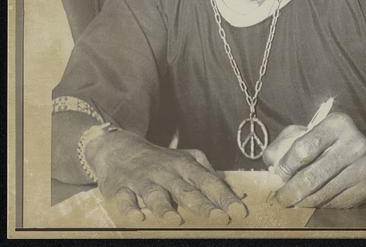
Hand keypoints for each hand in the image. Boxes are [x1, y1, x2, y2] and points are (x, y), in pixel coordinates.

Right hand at [88, 129, 246, 224]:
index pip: (209, 182)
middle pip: (187, 190)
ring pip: (155, 195)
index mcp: (186, 166)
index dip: (225, 197)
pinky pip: (125, 200)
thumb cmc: (162, 161)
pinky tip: (138, 217)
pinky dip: (131, 209)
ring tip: (176, 220)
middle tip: (220, 218)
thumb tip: (233, 190)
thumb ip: (208, 174)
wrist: (121, 149)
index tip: (240, 211)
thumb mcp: (188, 160)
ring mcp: (144, 180)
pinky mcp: (121, 188)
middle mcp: (167, 173)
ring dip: (165, 207)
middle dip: (203, 205)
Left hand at [268, 113, 365, 208]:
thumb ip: (284, 143)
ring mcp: (363, 169)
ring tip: (291, 202)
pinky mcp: (365, 189)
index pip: (303, 149)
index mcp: (337, 124)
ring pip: (321, 195)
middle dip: (290, 191)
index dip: (285, 166)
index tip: (277, 176)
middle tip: (279, 199)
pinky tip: (312, 201)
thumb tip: (271, 165)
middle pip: (311, 177)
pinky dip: (318, 206)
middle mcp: (354, 144)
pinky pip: (333, 204)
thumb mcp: (306, 132)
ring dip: (301, 202)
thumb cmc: (327, 141)